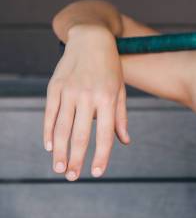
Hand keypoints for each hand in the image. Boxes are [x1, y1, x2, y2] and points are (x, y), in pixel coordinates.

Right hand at [44, 24, 129, 180]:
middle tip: (73, 177)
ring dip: (60, 151)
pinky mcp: (55, 87)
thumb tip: (124, 141)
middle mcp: (88, 96)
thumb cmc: (110, 67)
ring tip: (60, 169)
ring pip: (63, 128)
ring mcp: (70, 91)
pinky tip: (50, 147)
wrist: (91, 39)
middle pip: (81, 135)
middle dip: (77, 159)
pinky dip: (49, 132)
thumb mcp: (120, 89)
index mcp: (108, 98)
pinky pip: (50, 114)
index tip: (97, 173)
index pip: (105, 134)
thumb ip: (120, 116)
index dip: (101, 156)